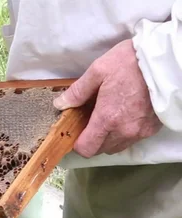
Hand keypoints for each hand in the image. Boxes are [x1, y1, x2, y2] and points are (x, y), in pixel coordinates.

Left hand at [53, 39, 162, 157]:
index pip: (86, 148)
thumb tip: (60, 104)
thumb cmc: (130, 63)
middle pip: (100, 149)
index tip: (75, 131)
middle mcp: (124, 131)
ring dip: (107, 138)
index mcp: (107, 118)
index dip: (77, 143)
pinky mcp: (152, 129)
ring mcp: (140, 132)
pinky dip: (123, 133)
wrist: (163, 61)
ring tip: (106, 116)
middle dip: (92, 139)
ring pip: (116, 146)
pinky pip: (132, 140)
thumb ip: (77, 92)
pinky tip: (122, 115)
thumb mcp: (98, 71)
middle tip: (89, 120)